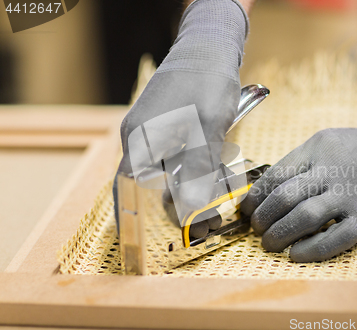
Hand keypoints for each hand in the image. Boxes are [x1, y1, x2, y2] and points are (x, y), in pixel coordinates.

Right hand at [113, 0, 248, 233]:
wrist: (209, 46)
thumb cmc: (206, 82)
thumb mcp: (207, 126)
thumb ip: (198, 167)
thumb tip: (189, 209)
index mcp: (141, 140)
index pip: (127, 188)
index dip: (132, 217)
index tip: (140, 243)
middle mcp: (142, 138)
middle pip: (150, 184)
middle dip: (176, 206)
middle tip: (206, 223)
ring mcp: (155, 132)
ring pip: (168, 172)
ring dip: (189, 190)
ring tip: (216, 204)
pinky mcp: (170, 127)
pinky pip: (178, 158)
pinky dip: (194, 172)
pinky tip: (215, 176)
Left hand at [241, 115, 356, 261]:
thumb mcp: (333, 141)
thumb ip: (303, 161)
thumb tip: (269, 189)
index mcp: (318, 148)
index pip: (274, 175)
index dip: (255, 197)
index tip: (246, 211)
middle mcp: (332, 170)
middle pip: (284, 197)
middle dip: (263, 219)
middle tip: (256, 230)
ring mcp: (351, 195)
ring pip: (303, 218)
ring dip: (280, 235)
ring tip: (269, 244)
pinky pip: (333, 239)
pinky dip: (310, 250)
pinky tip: (296, 255)